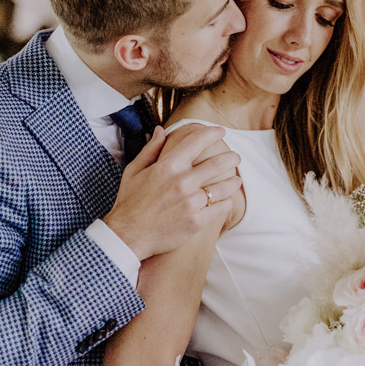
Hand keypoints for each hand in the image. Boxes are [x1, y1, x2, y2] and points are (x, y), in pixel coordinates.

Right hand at [104, 124, 241, 260]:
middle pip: (217, 164)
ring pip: (223, 187)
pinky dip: (226, 202)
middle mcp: (182, 182)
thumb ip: (151, 149)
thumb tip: (161, 130)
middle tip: (236, 157)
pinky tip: (227, 200)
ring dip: (233, 181)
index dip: (212, 133)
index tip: (221, 131)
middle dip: (231, 158)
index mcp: (168, 166)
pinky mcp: (196, 221)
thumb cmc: (129, 202)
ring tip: (236, 179)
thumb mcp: (134, 170)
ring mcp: (191, 202)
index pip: (197, 142)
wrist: (127, 235)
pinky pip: (220, 208)